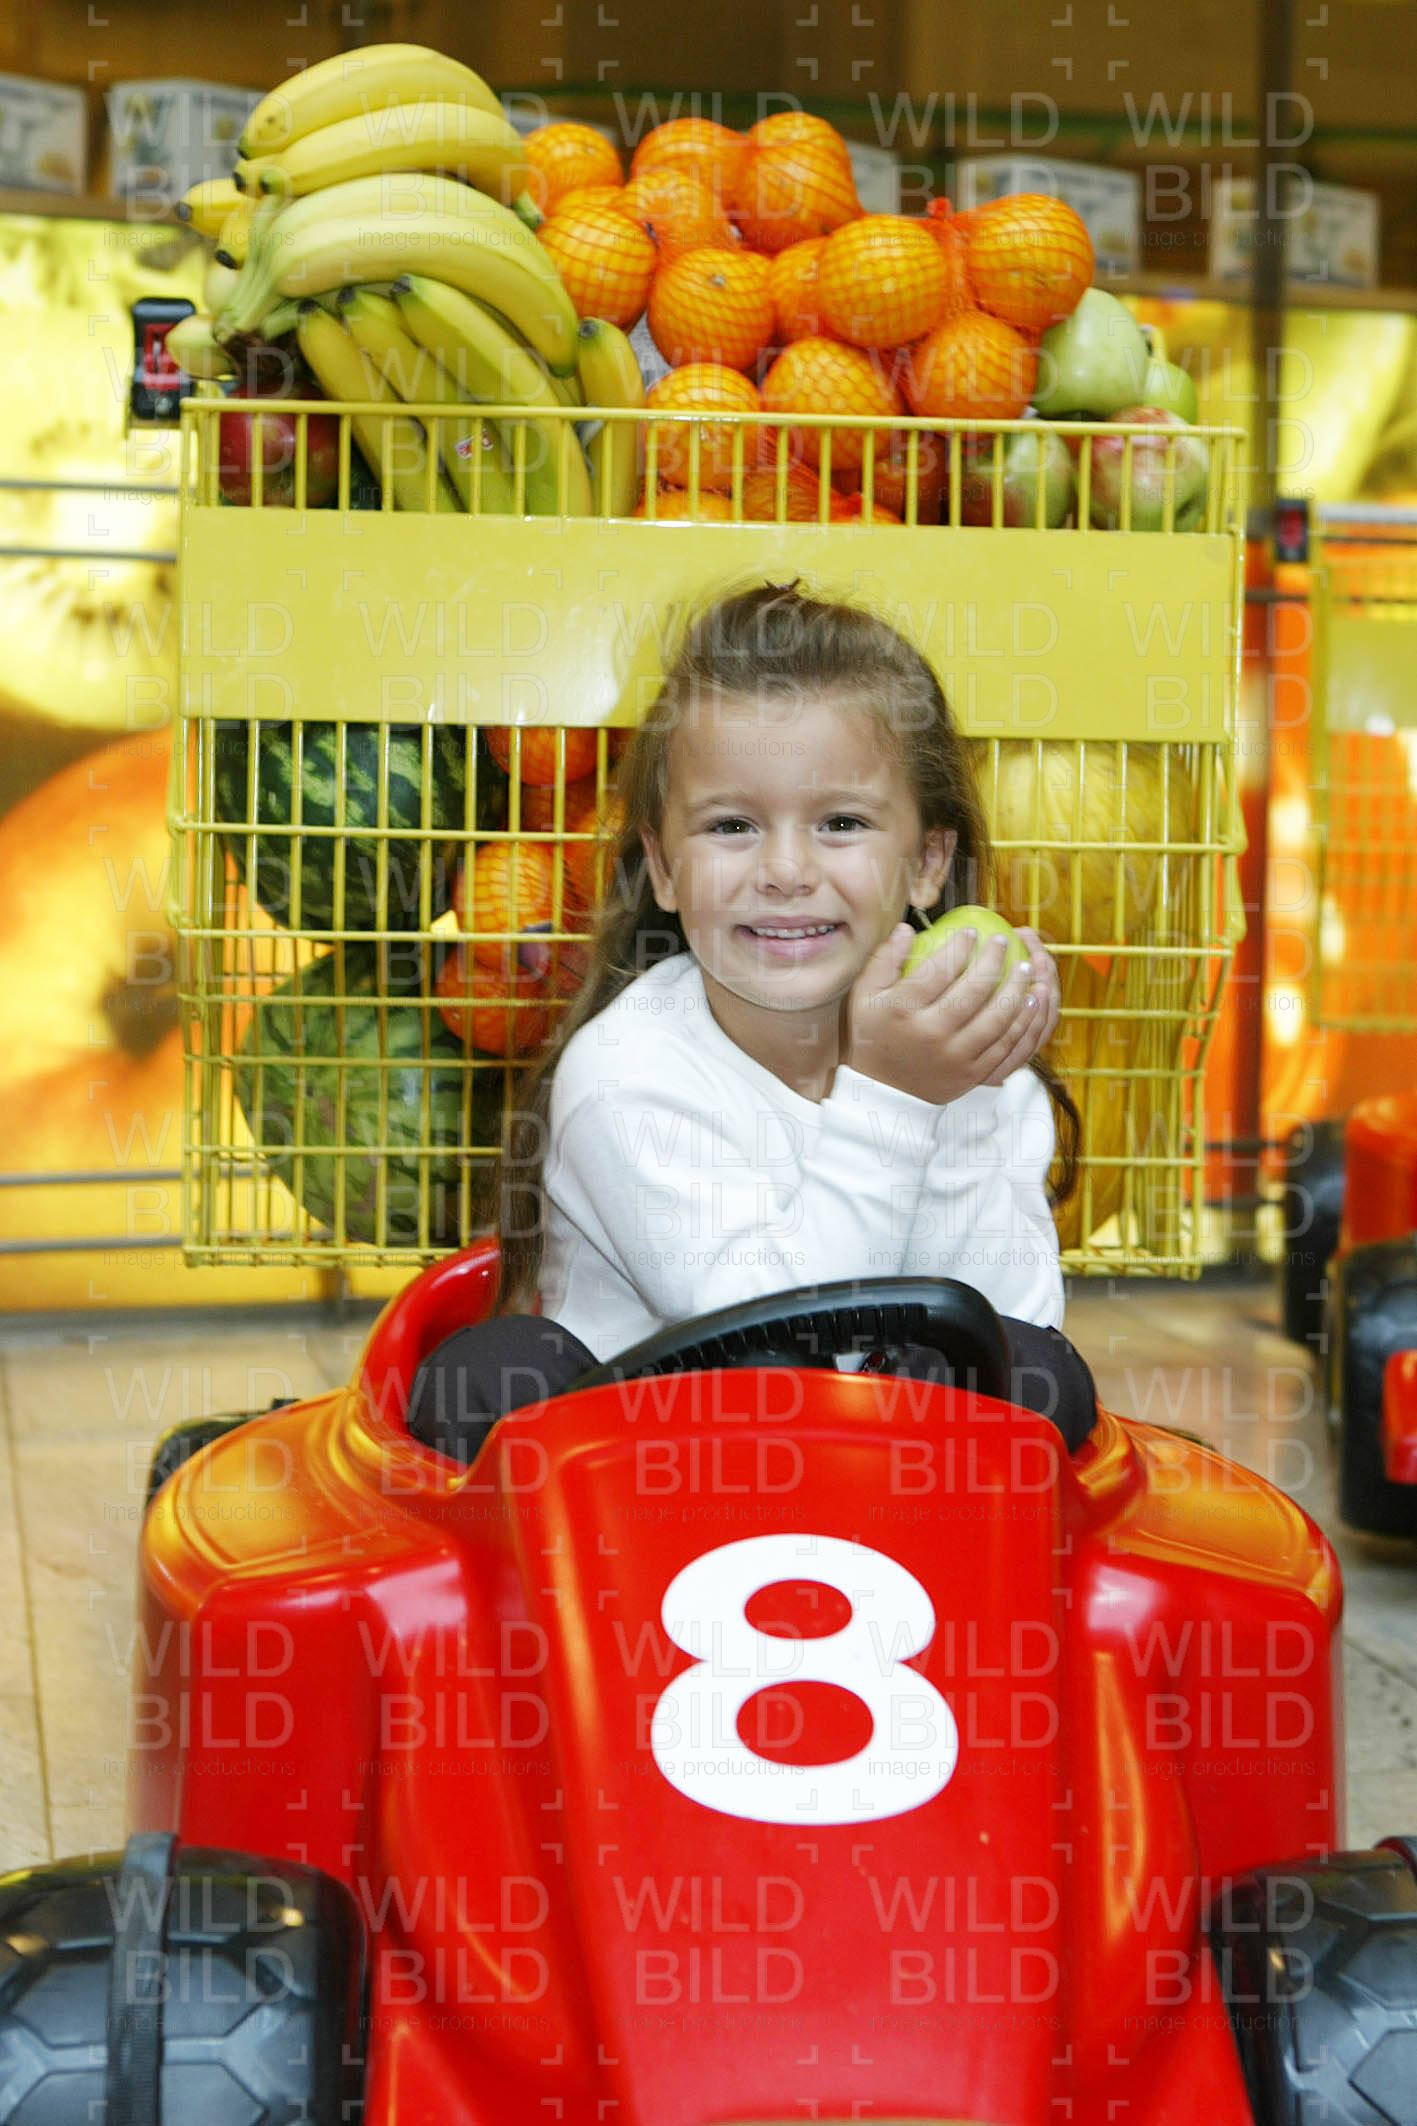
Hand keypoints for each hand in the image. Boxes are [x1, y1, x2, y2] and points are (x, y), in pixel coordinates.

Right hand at [844, 921, 1049, 1106]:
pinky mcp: (972, 1075)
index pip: (938, 970)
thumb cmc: (873, 1036)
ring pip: (996, 1019)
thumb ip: (883, 960)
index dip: (960, 947)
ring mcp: (954, 1057)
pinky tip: (1030, 1002)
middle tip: (1003, 943)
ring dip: (1016, 990)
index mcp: (902, 1011)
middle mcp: (930, 1034)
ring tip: (1025, 969)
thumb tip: (907, 928)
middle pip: (972, 992)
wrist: (884, 1094)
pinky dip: (1022, 1022)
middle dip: (993, 961)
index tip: (972, 932)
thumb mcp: (864, 997)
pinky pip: (1004, 1046)